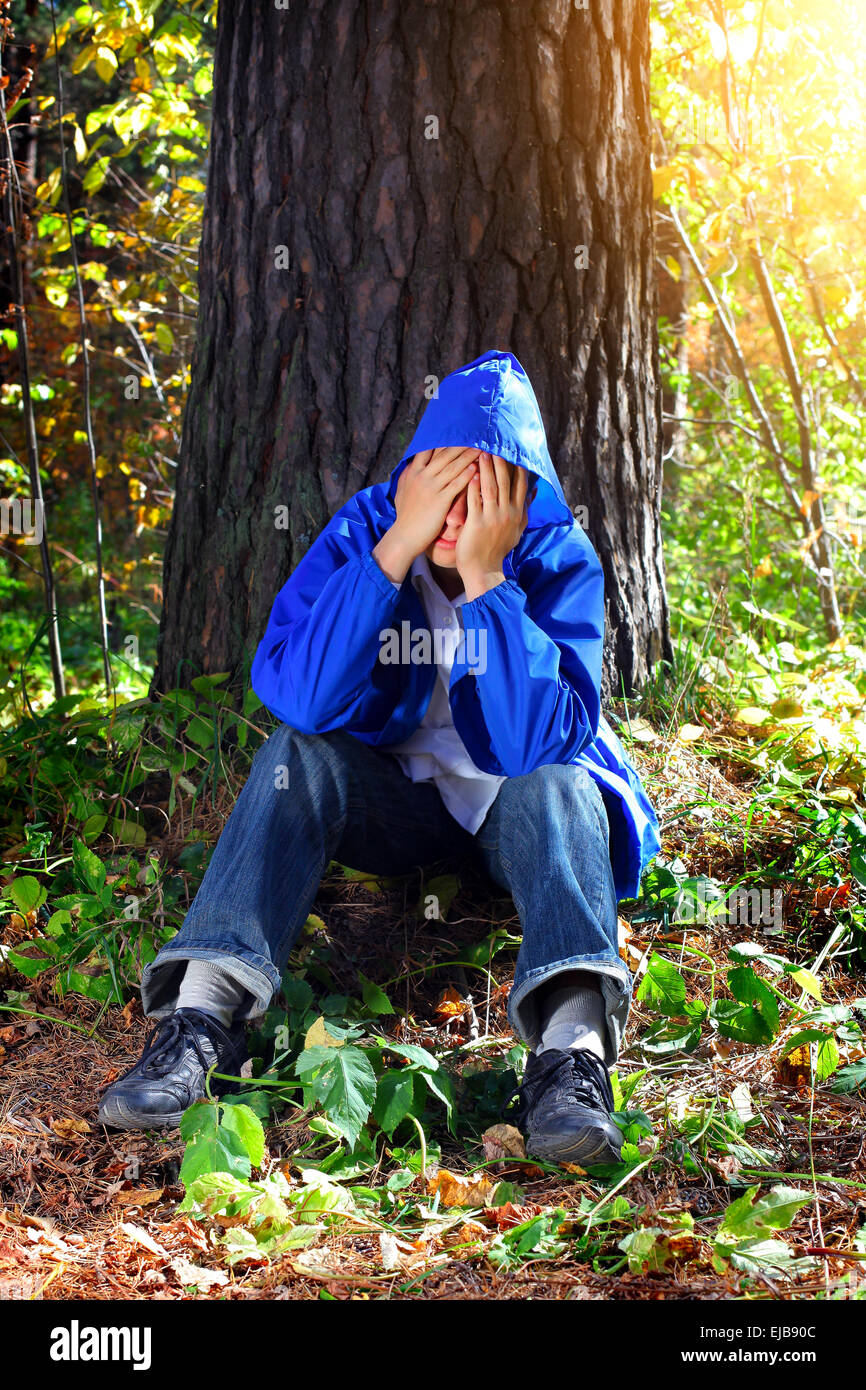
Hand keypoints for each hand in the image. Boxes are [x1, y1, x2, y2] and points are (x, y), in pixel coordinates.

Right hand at [374, 446, 479, 583]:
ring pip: (452, 467)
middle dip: (461, 445)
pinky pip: (455, 484)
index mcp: (412, 472)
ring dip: (468, 456)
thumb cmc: (406, 516)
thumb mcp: (402, 491)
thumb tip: (410, 465)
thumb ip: (408, 476)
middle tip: (476, 436)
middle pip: (444, 455)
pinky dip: (466, 475)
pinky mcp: (439, 500)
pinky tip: (476, 468)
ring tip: (481, 448)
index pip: (428, 450)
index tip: (457, 433)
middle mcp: (421, 476)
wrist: (404, 536)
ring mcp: (430, 488)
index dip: (443, 441)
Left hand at [456, 452, 529, 600]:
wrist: (484, 569)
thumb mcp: (517, 529)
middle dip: (500, 461)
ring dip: (486, 468)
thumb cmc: (497, 548)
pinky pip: (475, 500)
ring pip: (491, 487)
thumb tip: (534, 490)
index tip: (513, 450)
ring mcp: (492, 518)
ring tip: (481, 452)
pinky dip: (472, 485)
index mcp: (518, 513)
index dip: (517, 466)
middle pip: (506, 481)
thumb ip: (525, 508)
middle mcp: (508, 513)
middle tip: (494, 443)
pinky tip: (469, 473)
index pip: (521, 484)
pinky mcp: (476, 523)